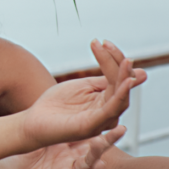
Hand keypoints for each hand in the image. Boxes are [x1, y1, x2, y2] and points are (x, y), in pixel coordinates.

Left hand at [0, 126, 124, 168]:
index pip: (82, 134)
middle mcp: (67, 159)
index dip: (94, 125)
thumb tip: (56, 109)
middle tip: (119, 127)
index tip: (105, 114)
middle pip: (92, 148)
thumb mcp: (30, 141)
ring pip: (90, 164)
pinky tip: (100, 166)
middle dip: (106, 139)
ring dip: (99, 154)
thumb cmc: (12, 162)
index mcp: (60, 146)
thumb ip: (46, 129)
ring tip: (106, 140)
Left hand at [22, 55, 144, 147]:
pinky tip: (126, 81)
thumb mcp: (82, 85)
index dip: (114, 59)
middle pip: (123, 87)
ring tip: (125, 61)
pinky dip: (120, 96)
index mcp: (106, 101)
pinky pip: (110, 110)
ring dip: (125, 78)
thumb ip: (106, 78)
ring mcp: (101, 121)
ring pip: (121, 99)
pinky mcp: (91, 126)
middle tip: (106, 44)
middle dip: (118, 64)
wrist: (34, 121)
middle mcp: (108, 113)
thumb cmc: (57, 104)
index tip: (103, 41)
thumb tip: (135, 66)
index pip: (118, 78)